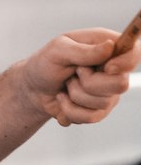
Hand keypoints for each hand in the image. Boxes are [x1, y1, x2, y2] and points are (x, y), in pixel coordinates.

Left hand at [19, 28, 140, 126]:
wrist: (33, 89)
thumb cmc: (45, 63)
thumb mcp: (58, 50)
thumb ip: (83, 50)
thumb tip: (110, 47)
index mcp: (107, 46)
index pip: (135, 52)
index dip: (126, 62)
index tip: (107, 67)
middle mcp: (113, 69)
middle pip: (121, 84)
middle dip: (89, 82)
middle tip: (74, 73)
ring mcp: (109, 92)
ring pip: (103, 102)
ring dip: (75, 95)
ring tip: (66, 85)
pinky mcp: (100, 110)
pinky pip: (91, 117)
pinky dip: (70, 110)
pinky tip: (64, 100)